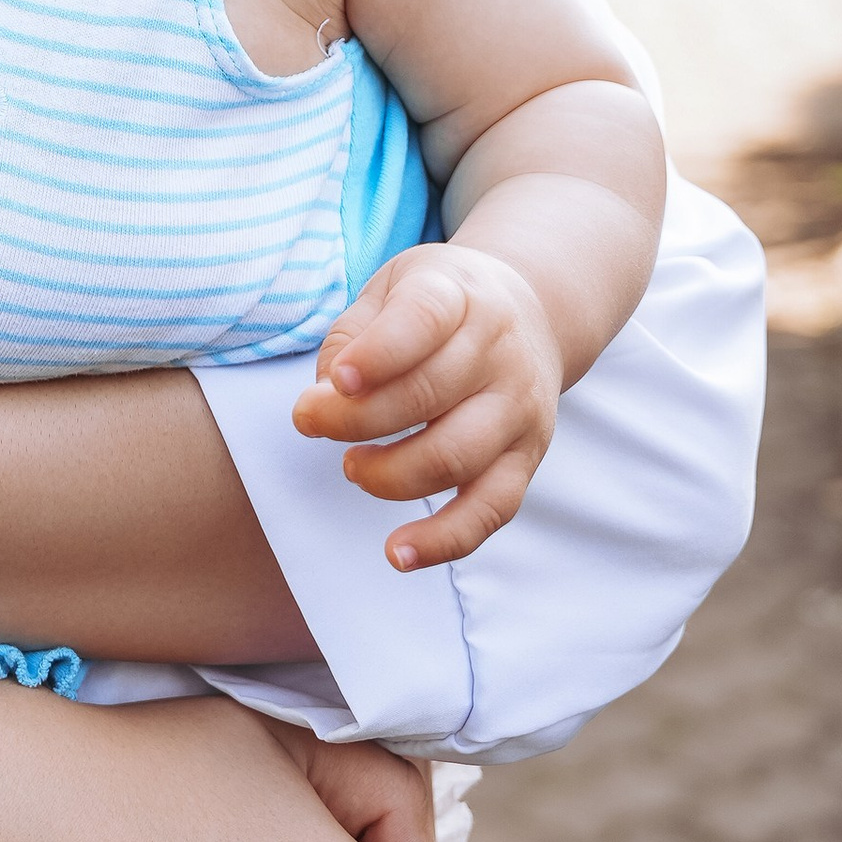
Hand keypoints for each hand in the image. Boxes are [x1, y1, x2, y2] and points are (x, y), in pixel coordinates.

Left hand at [293, 243, 561, 570]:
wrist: (531, 312)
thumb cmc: (442, 304)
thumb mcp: (393, 288)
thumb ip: (353, 335)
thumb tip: (326, 398)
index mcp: (460, 296)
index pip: (422, 322)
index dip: (376, 355)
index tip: (334, 381)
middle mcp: (499, 351)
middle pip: (427, 396)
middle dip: (354, 420)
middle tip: (310, 421)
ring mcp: (519, 409)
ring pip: (454, 458)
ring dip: (388, 475)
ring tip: (351, 465)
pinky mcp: (526, 460)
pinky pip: (489, 510)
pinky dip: (444, 540)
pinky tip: (398, 553)